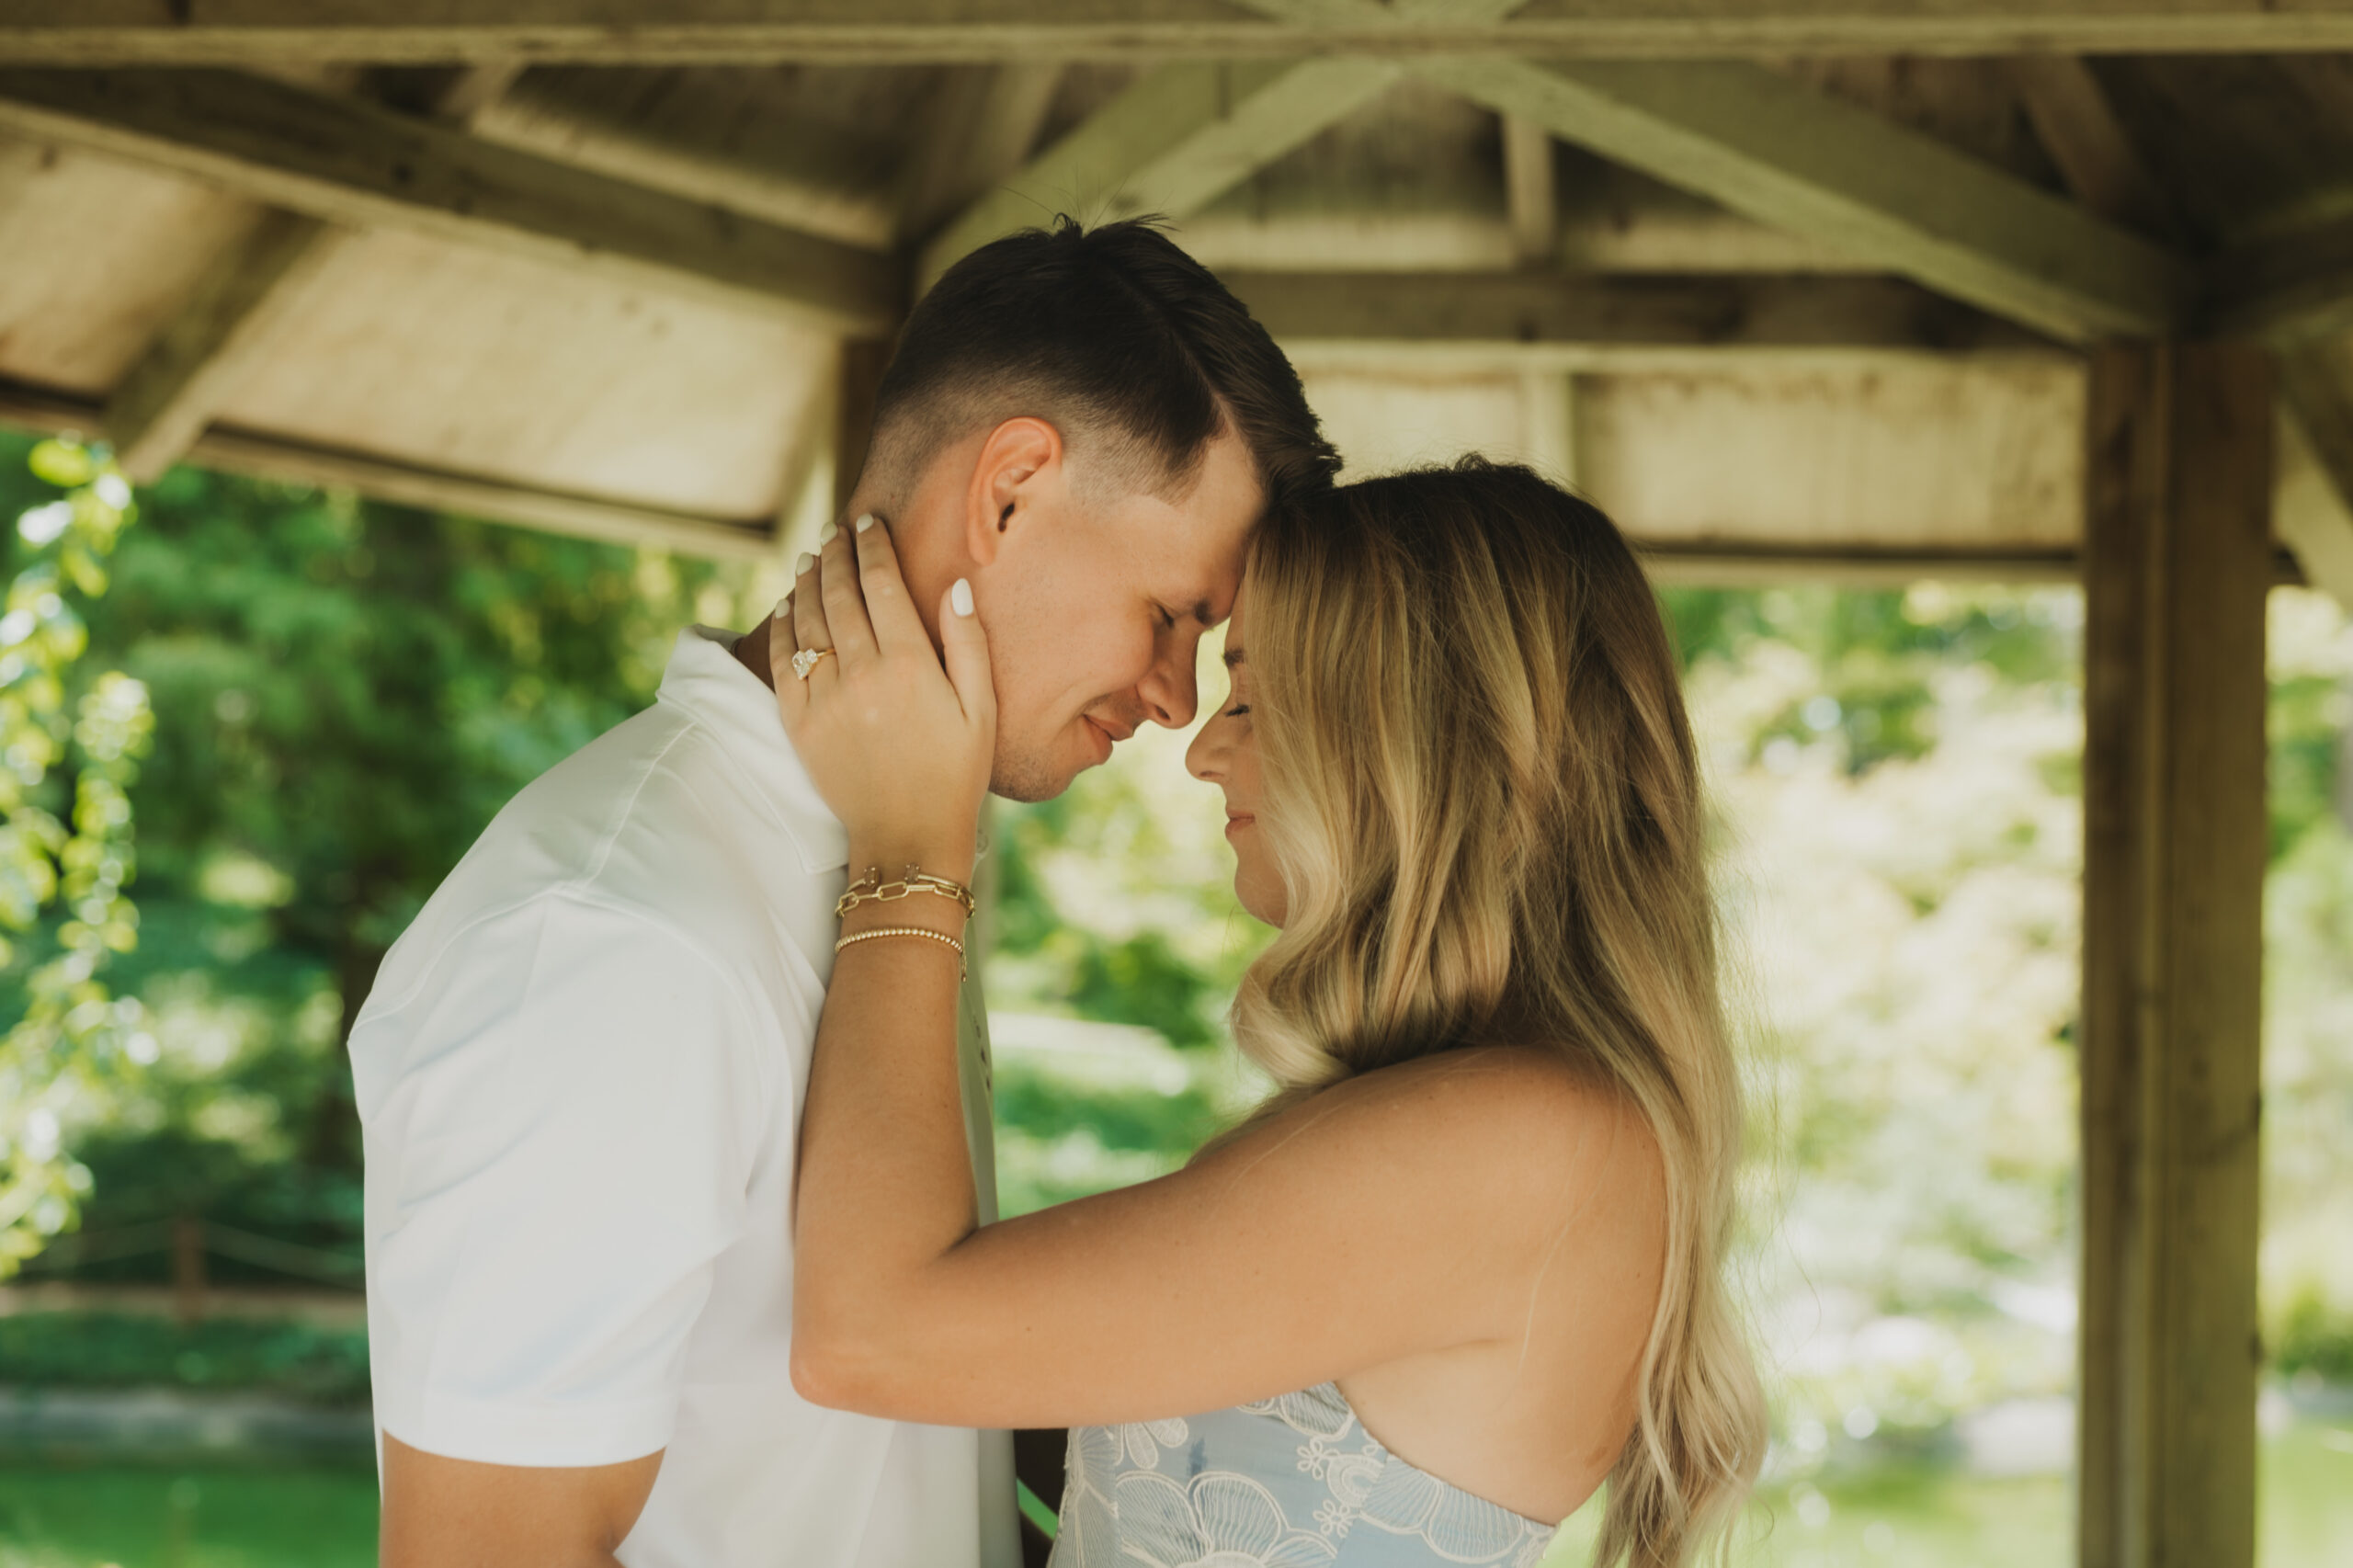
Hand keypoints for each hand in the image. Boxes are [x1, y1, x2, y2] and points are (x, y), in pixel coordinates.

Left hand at [771, 516, 993, 882]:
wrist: (907, 836)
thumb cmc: (955, 773)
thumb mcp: (980, 709)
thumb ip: (968, 643)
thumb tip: (955, 585)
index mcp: (909, 666)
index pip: (882, 584)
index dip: (873, 546)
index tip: (869, 522)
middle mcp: (861, 674)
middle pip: (839, 593)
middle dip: (836, 553)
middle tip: (836, 530)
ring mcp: (824, 698)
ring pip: (806, 620)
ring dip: (806, 581)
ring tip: (811, 557)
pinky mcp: (799, 722)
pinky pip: (783, 660)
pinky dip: (783, 625)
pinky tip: (788, 606)